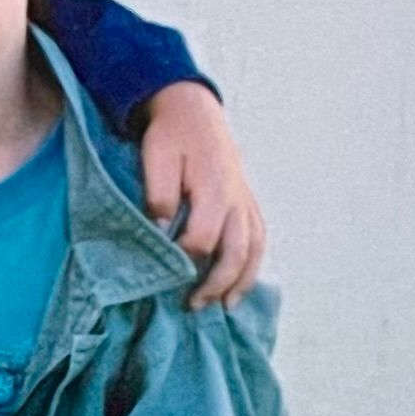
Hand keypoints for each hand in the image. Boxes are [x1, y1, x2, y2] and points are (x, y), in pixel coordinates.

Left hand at [139, 81, 266, 308]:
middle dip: (216, 284)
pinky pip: (258, 238)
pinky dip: (253, 264)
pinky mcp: (247, 201)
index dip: (184, 259)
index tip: (165, 273)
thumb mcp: (156, 157)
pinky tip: (240, 283)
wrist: (193, 108)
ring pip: (254, 249)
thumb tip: (162, 231)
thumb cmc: (170, 134)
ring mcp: (245, 200)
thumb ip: (160, 195)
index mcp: (215, 187)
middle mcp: (237, 198)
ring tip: (224, 306)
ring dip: (241, 281)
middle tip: (193, 305)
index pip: (203, 237)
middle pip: (236, 252)